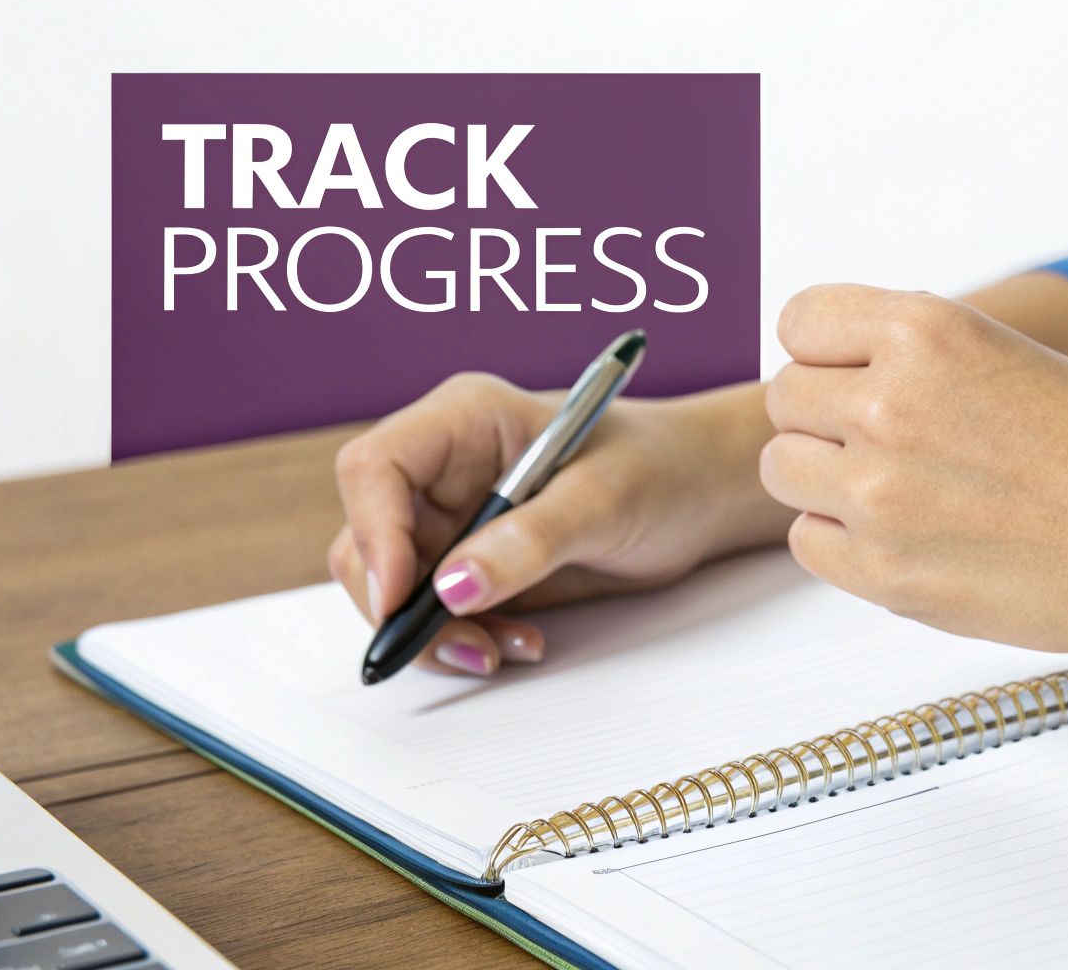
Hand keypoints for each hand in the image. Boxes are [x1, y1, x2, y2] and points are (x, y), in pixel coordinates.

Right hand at [328, 375, 783, 675]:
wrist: (699, 496)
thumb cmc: (661, 469)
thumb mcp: (603, 501)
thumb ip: (528, 541)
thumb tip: (451, 588)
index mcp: (464, 420)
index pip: (375, 468)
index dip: (373, 532)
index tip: (402, 596)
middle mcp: (443, 468)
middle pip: (368, 539)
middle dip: (402, 604)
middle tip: (464, 644)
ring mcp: (453, 519)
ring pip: (393, 587)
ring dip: (436, 632)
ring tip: (505, 647)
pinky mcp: (471, 564)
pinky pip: (435, 612)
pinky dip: (464, 637)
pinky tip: (519, 641)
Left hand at [761, 284, 1067, 652]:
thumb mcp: (1011, 354)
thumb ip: (917, 356)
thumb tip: (832, 368)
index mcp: (926, 332)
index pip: (799, 321)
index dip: (828, 348)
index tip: (857, 371)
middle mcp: (888, 405)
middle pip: (785, 398)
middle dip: (826, 414)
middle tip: (888, 439)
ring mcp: (879, 494)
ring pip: (783, 468)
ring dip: (825, 475)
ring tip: (895, 487)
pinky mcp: (884, 572)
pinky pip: (806, 540)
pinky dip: (841, 539)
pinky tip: (903, 534)